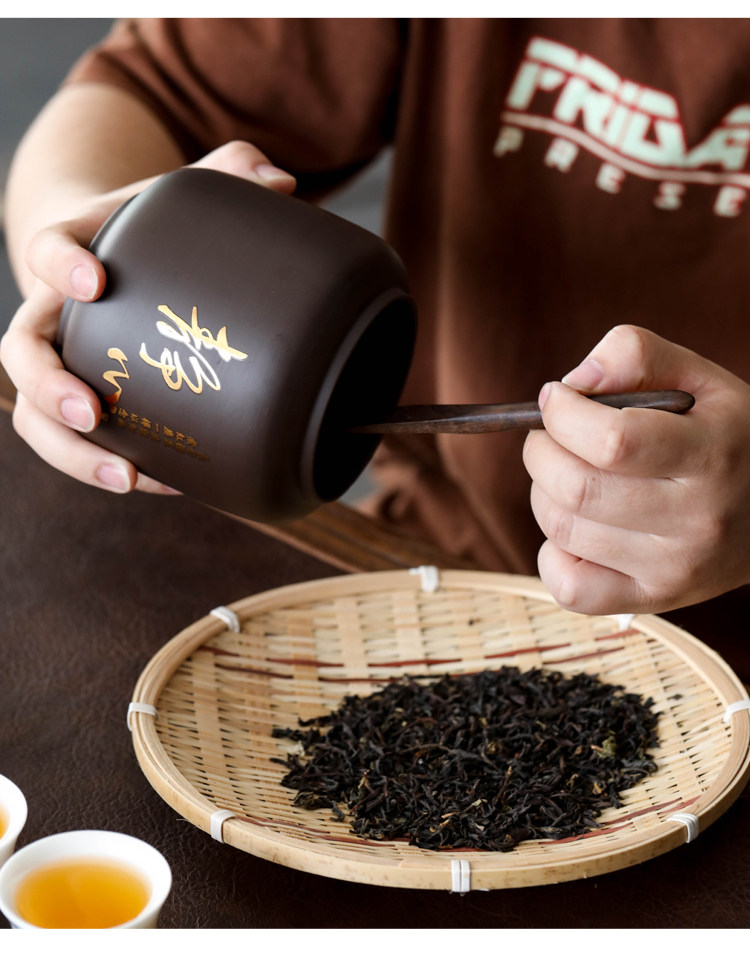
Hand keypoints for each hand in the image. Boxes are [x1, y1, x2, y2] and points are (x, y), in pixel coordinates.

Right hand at [0, 141, 295, 494]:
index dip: (58, 266)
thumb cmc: (151, 230)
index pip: (45, 248)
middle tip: (92, 412)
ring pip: (35, 415)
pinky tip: (162, 484)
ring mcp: (59, 363)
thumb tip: (282, 184)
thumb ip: (230, 173)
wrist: (112, 261)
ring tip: (125, 478)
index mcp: (72, 249)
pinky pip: (77, 443)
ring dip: (71, 452)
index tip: (96, 283)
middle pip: (19, 352)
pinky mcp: (81, 402)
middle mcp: (51, 312)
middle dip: (48, 387)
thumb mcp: (184, 195)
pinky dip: (109, 468)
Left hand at [522, 324, 749, 614]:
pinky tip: (577, 527)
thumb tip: (573, 382)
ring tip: (567, 473)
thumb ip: (637, 355)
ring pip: (562, 531)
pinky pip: (570, 588)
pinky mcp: (653, 599)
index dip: (564, 413)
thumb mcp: (700, 379)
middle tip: (551, 435)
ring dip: (544, 492)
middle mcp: (697, 520)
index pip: (612, 441)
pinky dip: (552, 554)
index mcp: (713, 455)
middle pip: (576, 488)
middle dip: (542, 449)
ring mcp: (674, 569)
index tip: (557, 398)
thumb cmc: (726, 435)